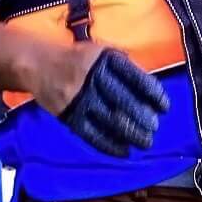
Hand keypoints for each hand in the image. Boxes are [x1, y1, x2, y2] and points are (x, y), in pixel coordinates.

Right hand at [31, 42, 168, 156]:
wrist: (37, 64)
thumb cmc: (77, 58)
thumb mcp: (100, 51)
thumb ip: (124, 65)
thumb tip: (151, 89)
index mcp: (102, 59)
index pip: (133, 77)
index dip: (151, 93)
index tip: (164, 107)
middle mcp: (90, 77)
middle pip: (122, 100)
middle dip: (142, 117)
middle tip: (154, 127)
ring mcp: (78, 97)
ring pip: (109, 119)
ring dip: (131, 133)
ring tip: (145, 141)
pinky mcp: (68, 115)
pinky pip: (91, 134)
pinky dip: (109, 144)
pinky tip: (123, 151)